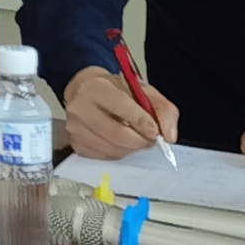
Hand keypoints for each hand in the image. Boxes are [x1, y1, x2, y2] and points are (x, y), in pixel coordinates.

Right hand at [60, 64, 177, 156]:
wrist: (84, 90)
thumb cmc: (115, 90)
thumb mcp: (141, 89)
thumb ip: (162, 109)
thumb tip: (169, 136)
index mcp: (97, 87)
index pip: (121, 106)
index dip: (142, 122)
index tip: (156, 132)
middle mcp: (80, 107)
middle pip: (117, 133)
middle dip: (140, 141)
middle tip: (151, 140)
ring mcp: (75, 127)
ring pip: (112, 149)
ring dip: (131, 149)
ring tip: (137, 140)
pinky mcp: (75, 143)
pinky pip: (104, 157)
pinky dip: (119, 153)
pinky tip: (122, 143)